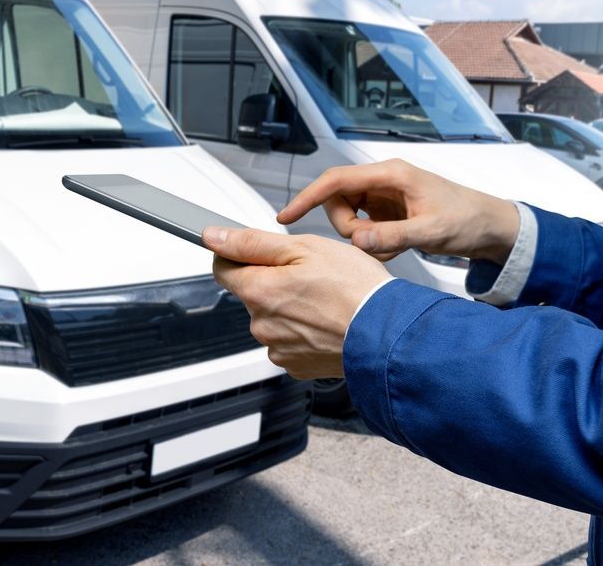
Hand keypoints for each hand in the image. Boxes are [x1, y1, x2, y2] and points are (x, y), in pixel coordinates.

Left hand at [204, 226, 391, 379]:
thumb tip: (214, 237)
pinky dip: (304, 330)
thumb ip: (252, 242)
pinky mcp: (296, 365)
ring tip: (325, 300)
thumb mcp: (304, 248)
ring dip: (291, 307)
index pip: (222, 268)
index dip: (240, 254)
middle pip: (252, 293)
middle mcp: (261, 324)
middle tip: (310, 275)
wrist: (388, 334)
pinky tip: (327, 321)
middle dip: (273, 282)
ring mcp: (278, 348)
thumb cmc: (355, 289)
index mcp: (258, 291)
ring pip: (273, 318)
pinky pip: (290, 341)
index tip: (260, 253)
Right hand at [278, 159, 520, 263]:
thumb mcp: (431, 231)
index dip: (307, 198)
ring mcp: (385, 197)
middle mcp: (384, 182)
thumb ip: (393, 236)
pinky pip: (364, 229)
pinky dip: (373, 243)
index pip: (336, 181)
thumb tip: (358, 240)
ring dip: (362, 238)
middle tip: (373, 244)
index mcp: (391, 175)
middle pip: (338, 202)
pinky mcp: (389, 212)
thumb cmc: (468, 219)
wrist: (490, 227)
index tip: (286, 217)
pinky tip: (396, 248)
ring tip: (392, 247)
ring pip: (349, 218)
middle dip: (347, 228)